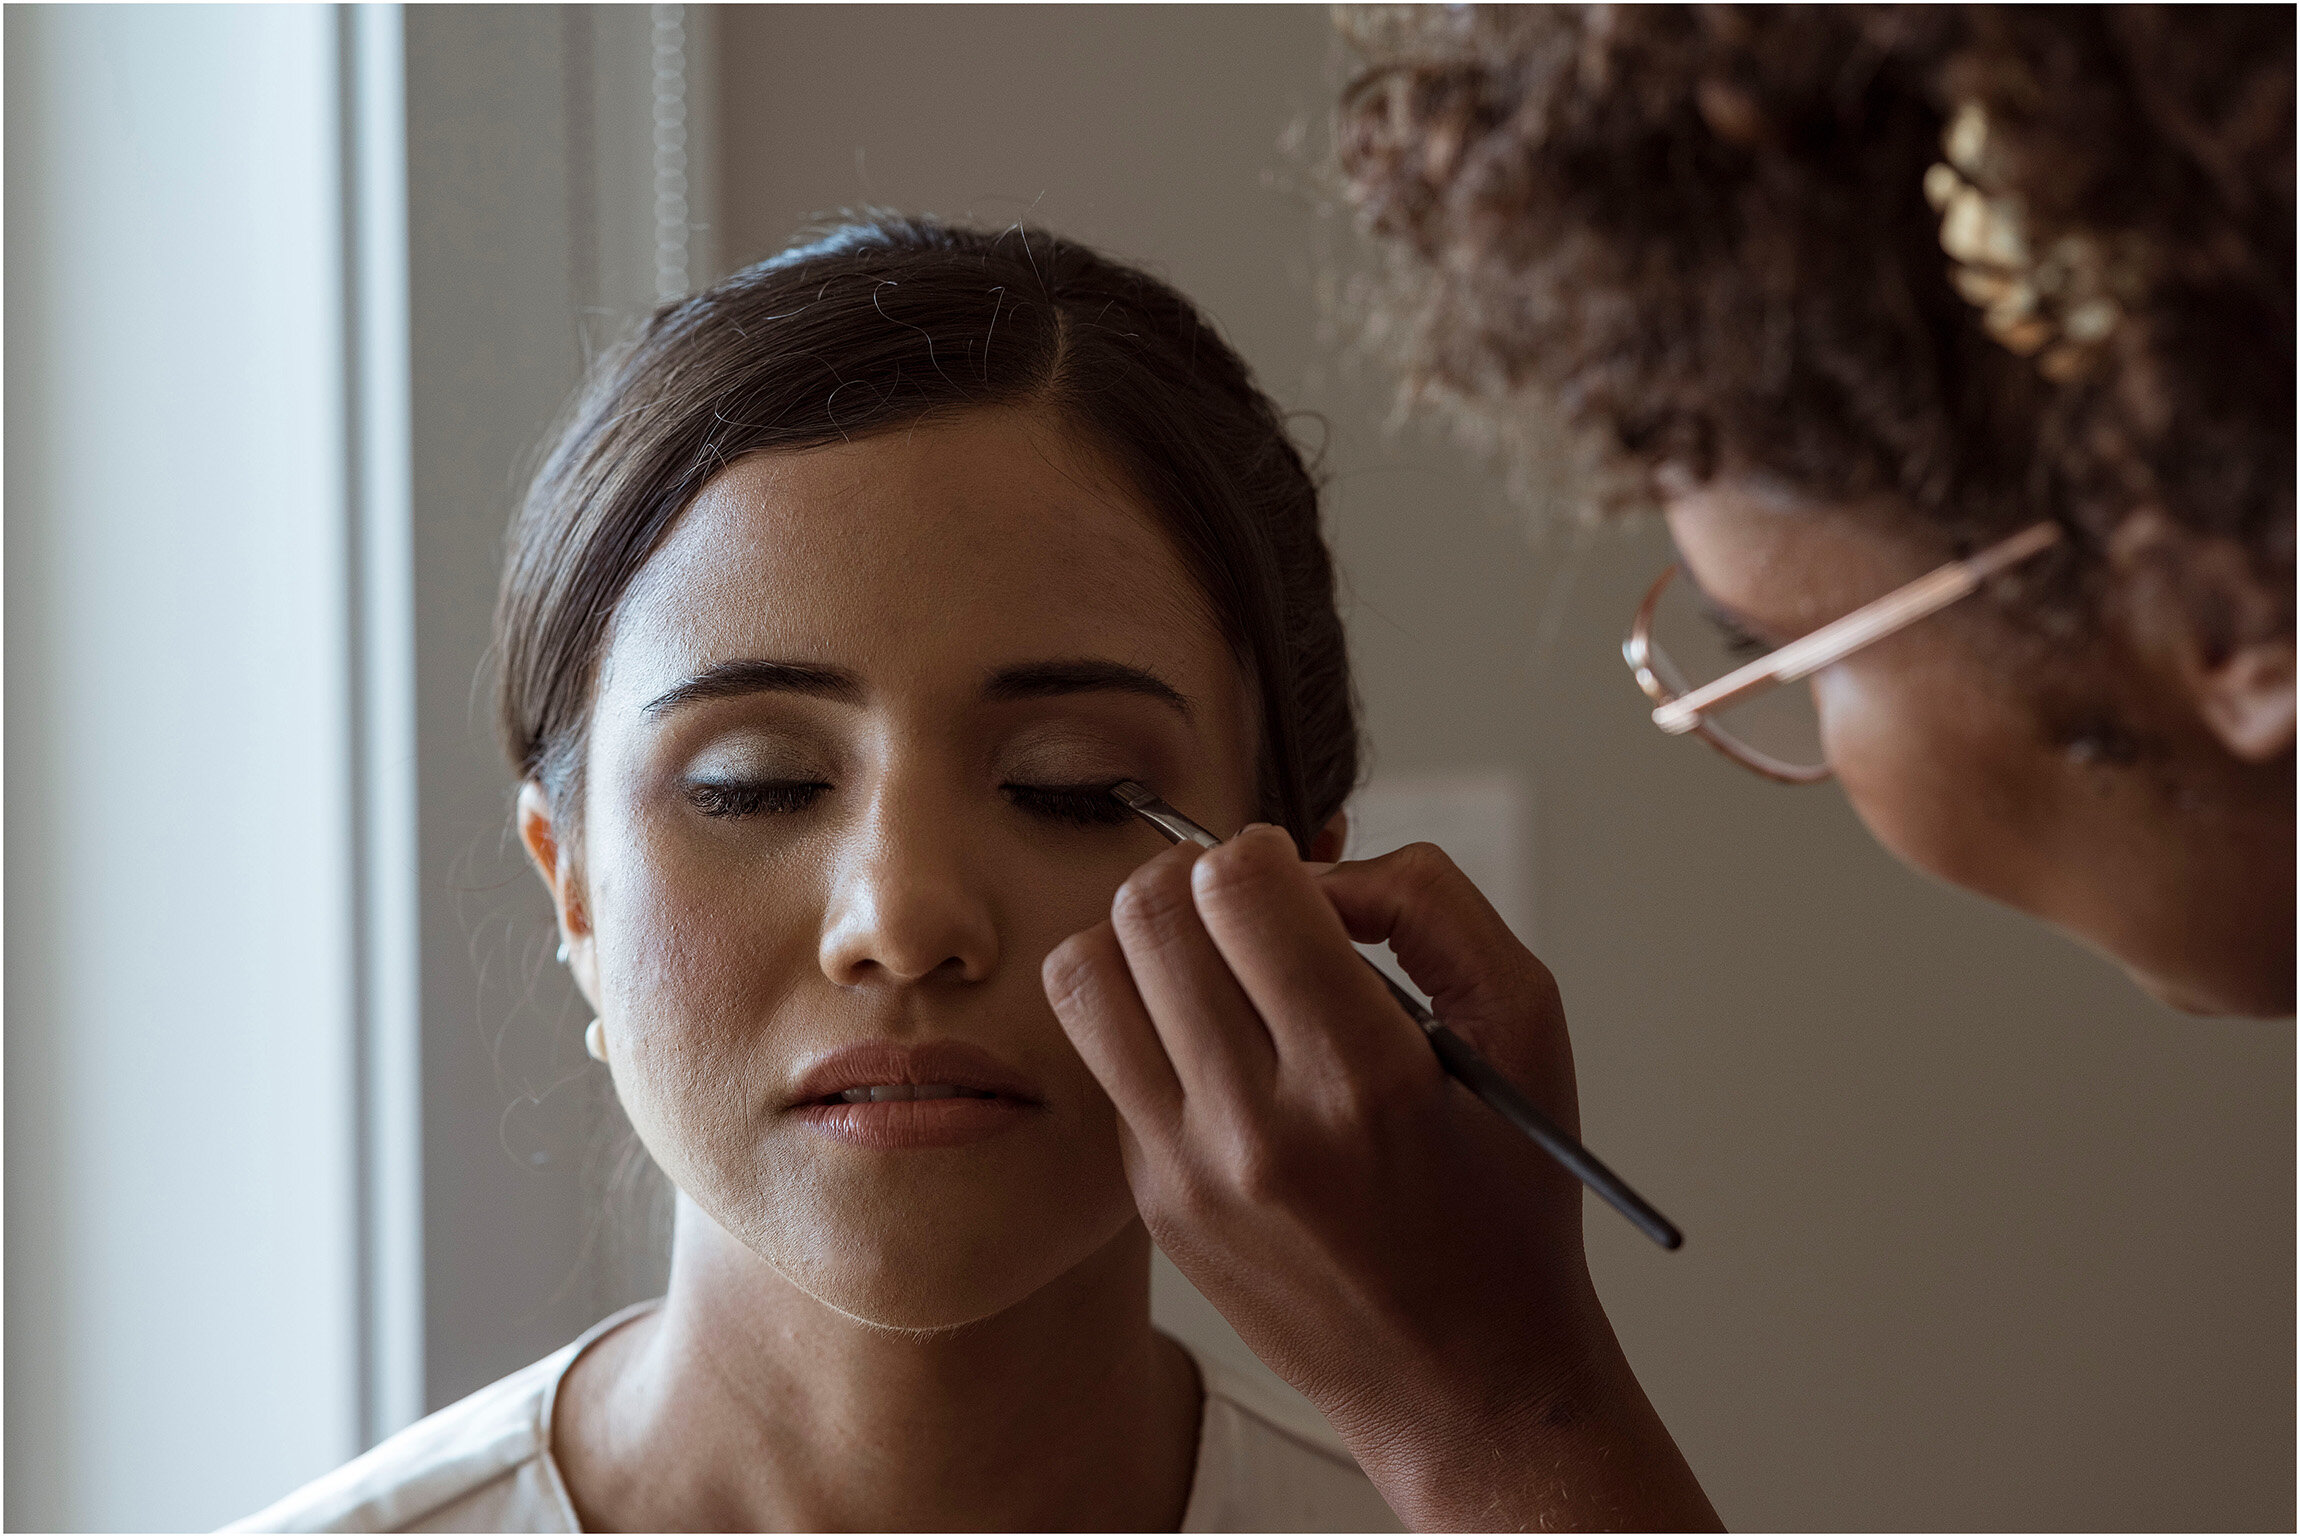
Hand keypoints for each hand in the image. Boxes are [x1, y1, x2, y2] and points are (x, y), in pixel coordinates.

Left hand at [1043, 827, 1717, 1530]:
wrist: (1466, 1387)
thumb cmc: (1508, 1198)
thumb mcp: (1524, 1027)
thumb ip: (1428, 904)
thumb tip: (1313, 865)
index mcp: (1362, 1080)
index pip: (1236, 888)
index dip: (1259, 849)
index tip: (1293, 872)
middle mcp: (1255, 1131)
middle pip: (1146, 914)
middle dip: (1192, 873)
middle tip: (1244, 902)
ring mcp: (1185, 1174)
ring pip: (1084, 976)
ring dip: (1140, 937)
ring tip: (1208, 958)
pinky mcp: (1150, 1202)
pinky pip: (1106, 1058)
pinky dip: (1150, 1023)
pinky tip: (1223, 1053)